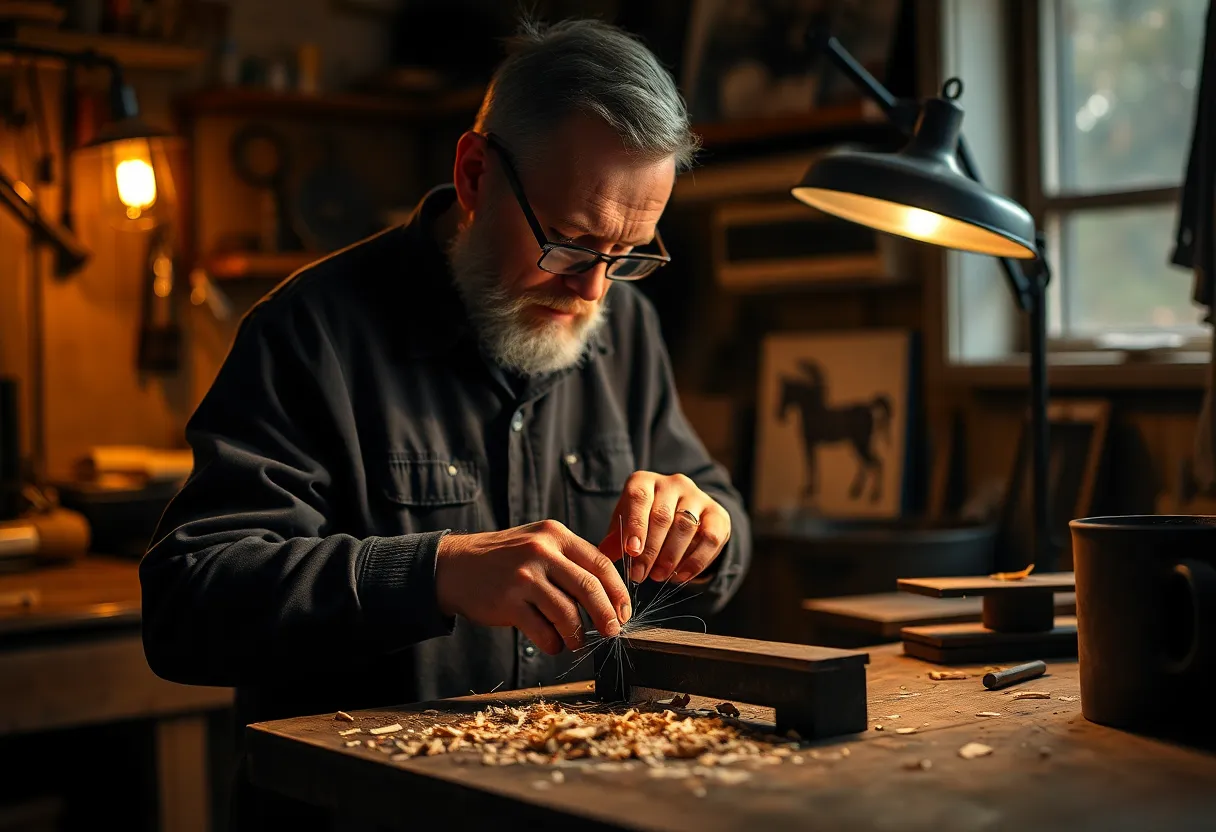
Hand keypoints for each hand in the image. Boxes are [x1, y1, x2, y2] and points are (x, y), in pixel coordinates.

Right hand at [434, 519, 630, 655]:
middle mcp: (541, 552)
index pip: (600, 564)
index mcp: (555, 534)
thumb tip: (608, 596)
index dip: (618, 592)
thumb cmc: (503, 559)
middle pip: (589, 588)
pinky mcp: (508, 603)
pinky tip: (552, 643)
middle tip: (612, 632)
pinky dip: (553, 644)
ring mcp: (523, 577)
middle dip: (607, 616)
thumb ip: (569, 560)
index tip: (623, 611)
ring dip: (579, 635)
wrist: (454, 566)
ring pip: (568, 614)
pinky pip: (543, 632)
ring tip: (577, 642)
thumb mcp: (538, 543)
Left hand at [598, 472, 729, 584]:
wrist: (685, 515)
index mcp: (645, 481)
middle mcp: (673, 483)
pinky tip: (681, 576)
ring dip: (670, 557)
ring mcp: (698, 496)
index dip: (635, 525)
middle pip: (662, 516)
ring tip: (658, 577)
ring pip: (686, 527)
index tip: (631, 551)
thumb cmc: (646, 521)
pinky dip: (696, 561)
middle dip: (650, 550)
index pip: (639, 498)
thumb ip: (617, 538)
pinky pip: (710, 538)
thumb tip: (604, 553)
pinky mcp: (718, 514)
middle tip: (640, 575)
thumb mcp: (627, 525)